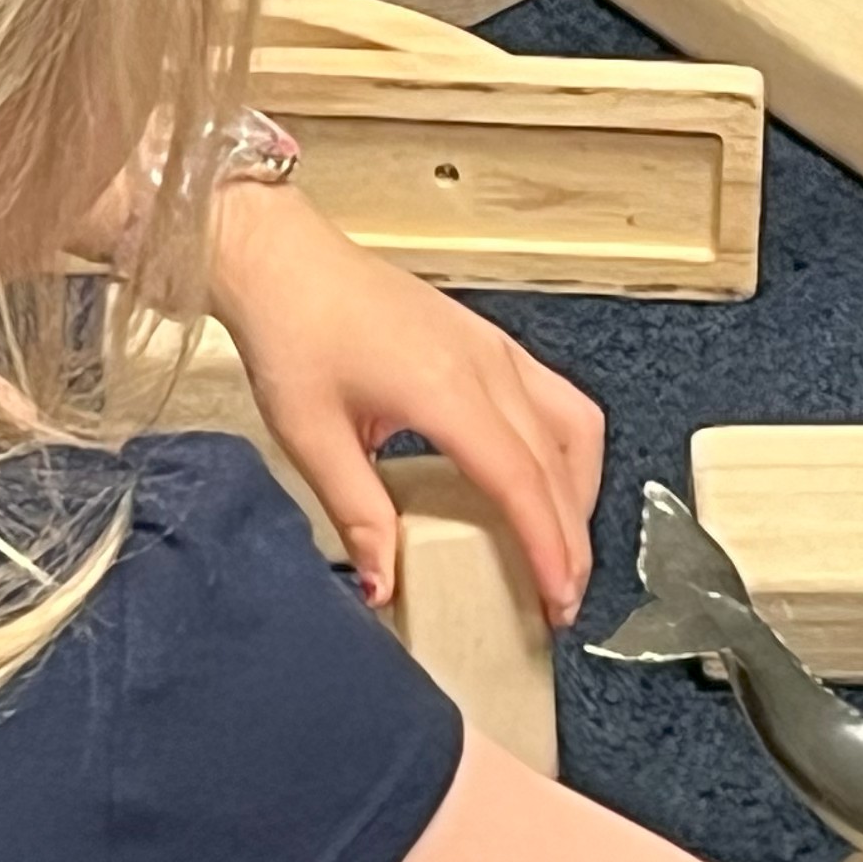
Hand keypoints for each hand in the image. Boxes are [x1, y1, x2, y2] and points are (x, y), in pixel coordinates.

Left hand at [206, 182, 604, 622]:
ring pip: (573, 424)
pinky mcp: (487, 340)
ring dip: (579, 490)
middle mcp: (486, 365)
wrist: (283, 260)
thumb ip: (357, 513)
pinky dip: (564, 450)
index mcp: (445, 390)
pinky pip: (553, 398)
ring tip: (560, 546)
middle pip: (558, 461)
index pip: (521, 480)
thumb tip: (385, 585)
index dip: (548, 546)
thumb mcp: (311, 437)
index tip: (559, 601)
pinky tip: (541, 482)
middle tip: (561, 599)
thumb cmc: (291, 334)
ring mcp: (493, 347)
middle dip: (571, 536)